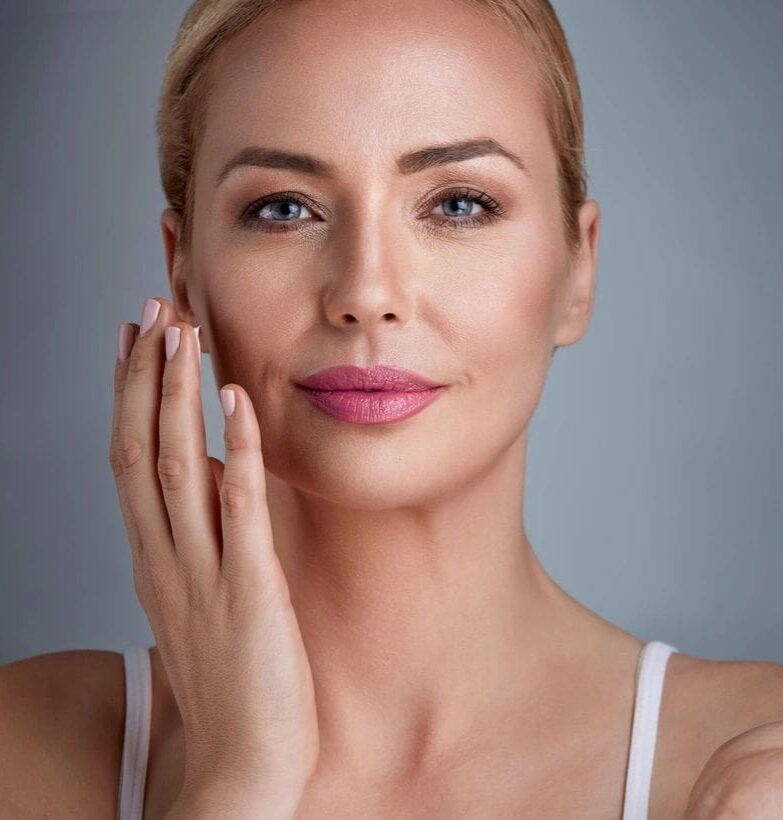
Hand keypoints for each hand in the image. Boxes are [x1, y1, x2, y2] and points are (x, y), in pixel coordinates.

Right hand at [109, 297, 318, 801]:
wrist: (243, 762)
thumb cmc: (235, 684)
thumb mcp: (207, 598)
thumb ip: (206, 538)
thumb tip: (217, 476)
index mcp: (155, 560)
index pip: (129, 461)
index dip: (130, 397)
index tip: (136, 340)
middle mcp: (165, 560)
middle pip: (139, 450)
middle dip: (144, 376)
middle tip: (154, 311)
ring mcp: (202, 574)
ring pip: (175, 466)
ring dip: (176, 396)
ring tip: (183, 333)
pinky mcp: (249, 591)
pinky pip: (239, 508)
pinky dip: (238, 450)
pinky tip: (239, 402)